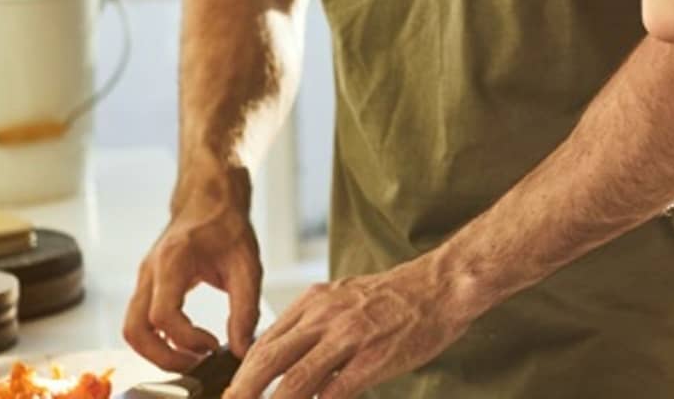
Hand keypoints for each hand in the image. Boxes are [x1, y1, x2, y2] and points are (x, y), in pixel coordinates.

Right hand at [123, 178, 263, 366]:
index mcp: (172, 261)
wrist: (210, 197)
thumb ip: (245, 309)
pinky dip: (158, 339)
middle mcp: (150, 271)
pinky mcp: (148, 285)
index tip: (213, 345)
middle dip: (162, 357)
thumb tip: (242, 349)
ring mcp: (145, 278)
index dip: (186, 339)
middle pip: (135, 329)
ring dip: (157, 352)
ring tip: (192, 357)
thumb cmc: (227, 224)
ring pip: (132, 328)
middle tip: (196, 364)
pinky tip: (187, 341)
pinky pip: (141, 320)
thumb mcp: (247, 265)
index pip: (162, 315)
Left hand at [221, 261, 477, 398]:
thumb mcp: (344, 297)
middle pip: (267, 360)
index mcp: (314, 302)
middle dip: (241, 392)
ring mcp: (348, 338)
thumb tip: (287, 355)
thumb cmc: (397, 295)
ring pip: (294, 380)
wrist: (441, 285)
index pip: (264, 341)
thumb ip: (315, 323)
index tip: (232, 393)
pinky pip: (333, 391)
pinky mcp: (372, 359)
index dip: (241, 373)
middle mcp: (325, 317)